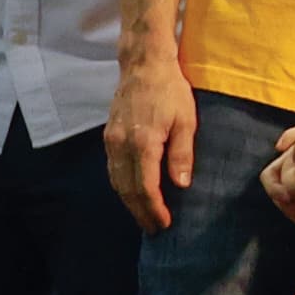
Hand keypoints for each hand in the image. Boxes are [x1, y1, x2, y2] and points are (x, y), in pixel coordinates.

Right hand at [106, 53, 197, 231]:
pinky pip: (112, 169)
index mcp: (143, 142)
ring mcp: (111, 141)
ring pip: (116, 181)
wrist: (144, 66)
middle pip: (126, 189)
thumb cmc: (170, 91)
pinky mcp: (108, 137)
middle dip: (140, 212)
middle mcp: (121, 145)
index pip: (145, 187)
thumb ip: (182, 154)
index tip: (164, 223)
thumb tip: (181, 184)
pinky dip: (121, 186)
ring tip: (144, 216)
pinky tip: (132, 194)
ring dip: (128, 202)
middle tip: (154, 228)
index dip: (153, 208)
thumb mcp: (186, 121)